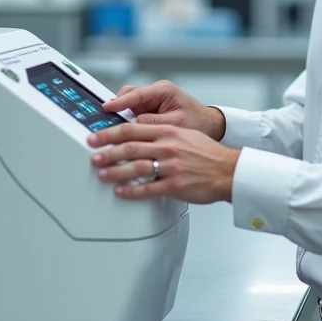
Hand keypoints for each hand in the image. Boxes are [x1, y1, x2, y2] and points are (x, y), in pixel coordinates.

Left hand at [88, 123, 239, 203]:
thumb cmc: (207, 153)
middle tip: (93, 156)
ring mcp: (171, 166)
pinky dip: (132, 190)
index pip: (132, 129)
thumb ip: (161, 134)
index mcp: (168, 132)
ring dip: (115, 171)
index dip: (110, 133)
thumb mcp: (184, 134)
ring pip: (136, 167)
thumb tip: (137, 135)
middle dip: (107, 152)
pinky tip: (120, 192)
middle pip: (130, 147)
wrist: (228, 169)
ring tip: (102, 174)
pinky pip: (148, 188)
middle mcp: (167, 147)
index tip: (95, 137)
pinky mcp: (175, 185)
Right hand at [102, 80, 226, 140]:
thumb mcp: (177, 124)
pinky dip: (128, 123)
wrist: (209, 126)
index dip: (119, 102)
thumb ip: (154, 123)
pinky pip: (132, 113)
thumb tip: (133, 124)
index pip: (136, 93)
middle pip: (127, 96)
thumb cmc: (197, 123)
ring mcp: (150, 100)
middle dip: (117, 109)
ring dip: (122, 117)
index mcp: (163, 90)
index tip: (107, 107)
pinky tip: (125, 133)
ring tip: (115, 131)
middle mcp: (155, 92)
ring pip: (127, 105)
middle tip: (107, 123)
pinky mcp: (148, 109)